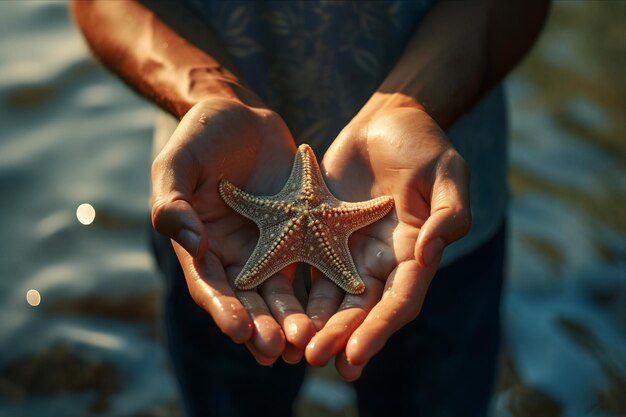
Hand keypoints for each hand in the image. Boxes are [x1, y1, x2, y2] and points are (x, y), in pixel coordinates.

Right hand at [151, 98, 315, 364]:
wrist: (240, 116)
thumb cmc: (200, 137)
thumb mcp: (177, 164)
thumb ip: (173, 202)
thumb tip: (189, 242)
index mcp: (198, 245)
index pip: (209, 287)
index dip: (223, 310)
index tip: (239, 331)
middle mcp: (231, 255)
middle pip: (246, 300)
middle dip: (261, 325)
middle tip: (276, 350)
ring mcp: (264, 248)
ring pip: (278, 292)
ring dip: (289, 318)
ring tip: (304, 341)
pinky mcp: (294, 235)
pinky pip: (306, 266)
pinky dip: (314, 289)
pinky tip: (329, 311)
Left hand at [305, 102, 470, 378]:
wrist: (386, 122)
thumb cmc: (422, 142)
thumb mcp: (446, 171)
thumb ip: (449, 213)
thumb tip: (430, 252)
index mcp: (417, 251)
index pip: (401, 300)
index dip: (380, 329)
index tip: (355, 354)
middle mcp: (385, 261)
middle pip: (364, 309)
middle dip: (342, 336)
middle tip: (315, 361)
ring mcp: (355, 252)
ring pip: (336, 298)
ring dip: (317, 325)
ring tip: (293, 350)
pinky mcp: (326, 238)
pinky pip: (311, 271)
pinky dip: (300, 295)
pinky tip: (280, 315)